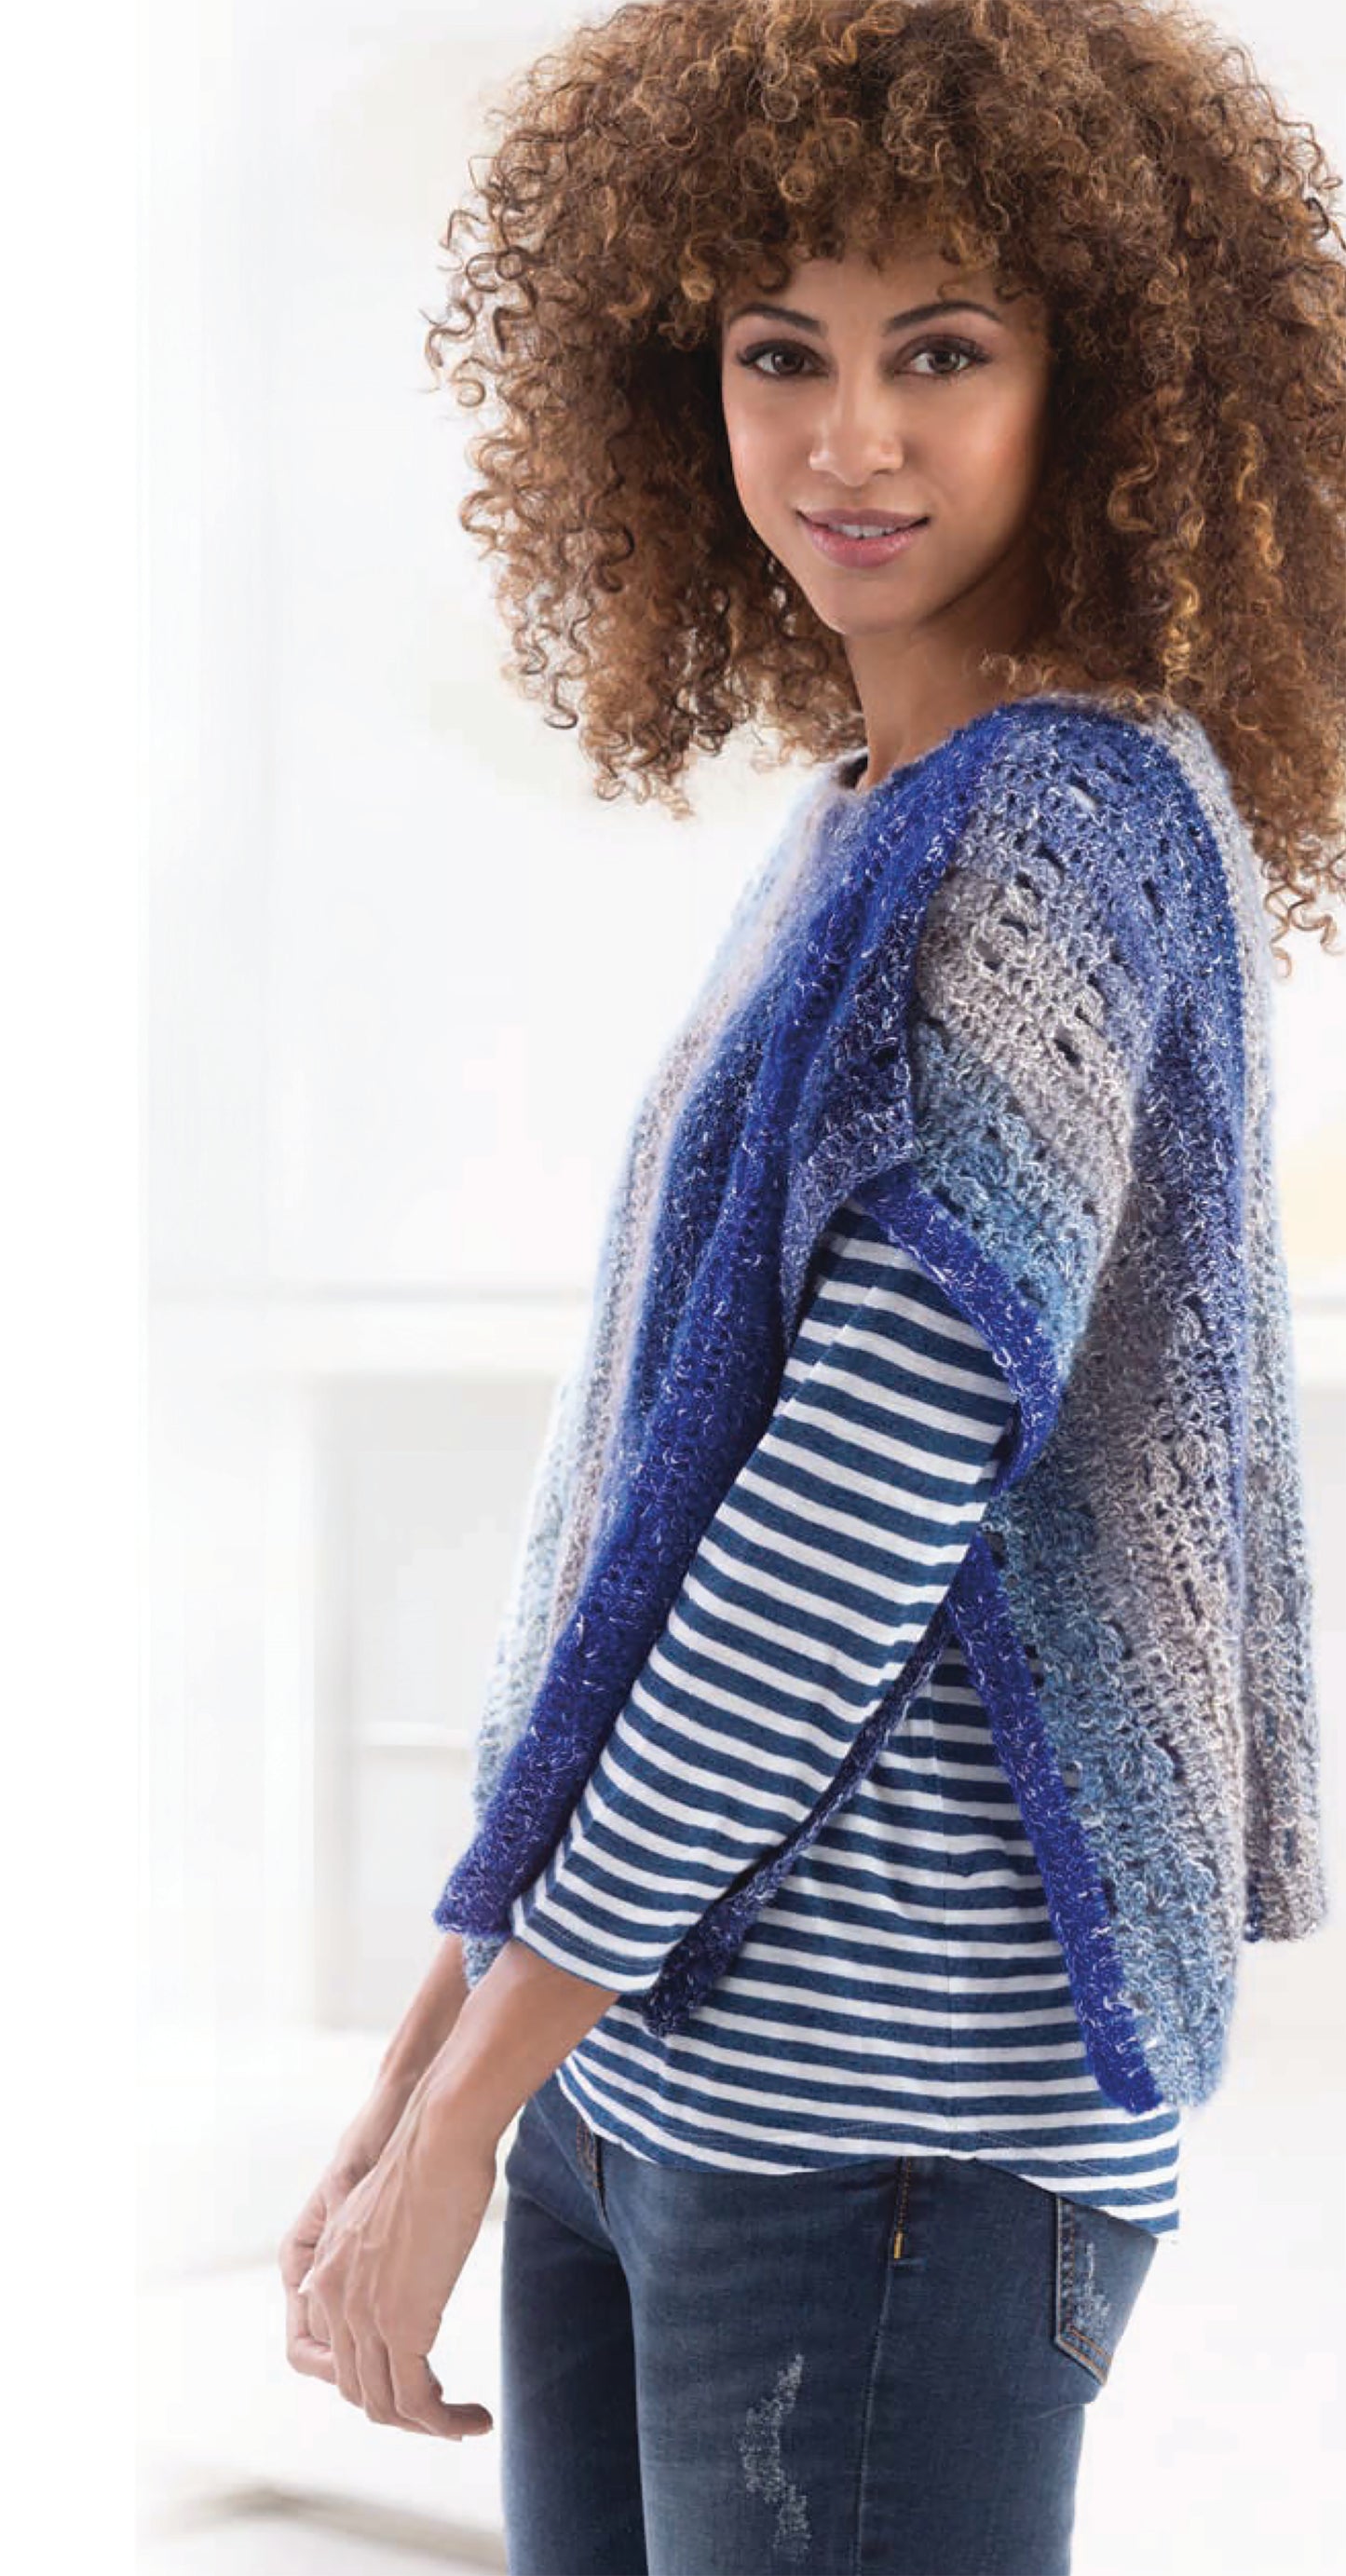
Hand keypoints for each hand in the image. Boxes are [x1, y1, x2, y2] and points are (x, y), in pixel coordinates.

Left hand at [282, 2090, 497, 2438]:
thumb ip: (368, 2241)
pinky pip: (418, 2401)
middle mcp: (333, 2298)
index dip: (373, 2377)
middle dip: (402, 2408)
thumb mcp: (380, 2204)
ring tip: (465, 2423)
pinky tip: (476, 2417)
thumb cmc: (426, 2153)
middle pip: (357, 2388)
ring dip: (427, 2425)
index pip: (332, 2355)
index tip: (416, 2380)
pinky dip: (446, 2422)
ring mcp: (363, 2315)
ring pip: (386, 2405)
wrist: (439, 2135)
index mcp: (325, 2268)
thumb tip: (380, 2262)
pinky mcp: (401, 2326)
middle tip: (445, 2410)